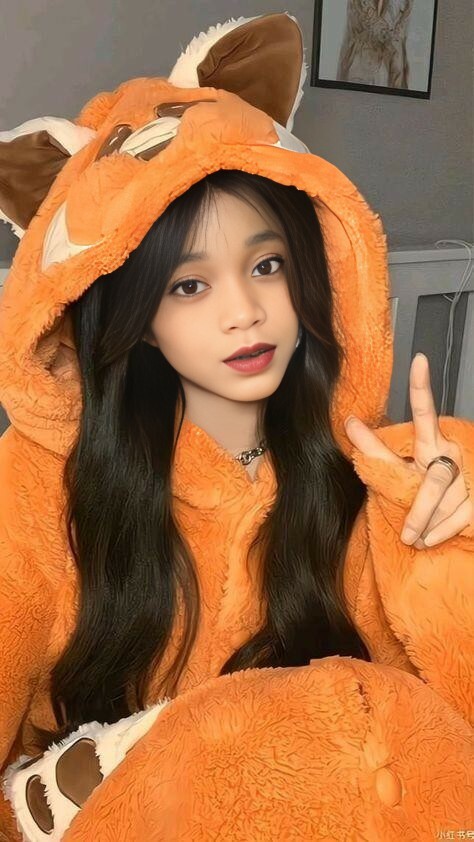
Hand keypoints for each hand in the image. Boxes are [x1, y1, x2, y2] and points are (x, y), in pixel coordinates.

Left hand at [344, 353, 472, 548]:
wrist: (452, 513)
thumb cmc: (419, 486)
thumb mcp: (397, 470)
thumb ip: (374, 448)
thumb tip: (348, 420)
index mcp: (431, 441)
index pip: (425, 413)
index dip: (421, 388)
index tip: (418, 359)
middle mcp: (452, 453)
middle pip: (436, 481)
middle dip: (421, 511)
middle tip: (408, 535)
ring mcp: (470, 474)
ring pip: (450, 503)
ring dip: (430, 525)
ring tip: (414, 536)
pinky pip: (461, 518)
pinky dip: (442, 533)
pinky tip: (428, 540)